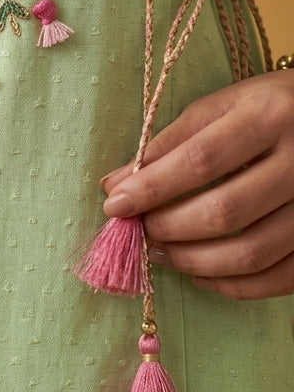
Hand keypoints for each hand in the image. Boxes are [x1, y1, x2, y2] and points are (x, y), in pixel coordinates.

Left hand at [100, 71, 293, 299]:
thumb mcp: (220, 106)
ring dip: (192, 261)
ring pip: (251, 252)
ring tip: (158, 251)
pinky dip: (232, 285)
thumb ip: (169, 143)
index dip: (152, 188)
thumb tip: (117, 184)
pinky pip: (279, 277)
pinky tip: (199, 273)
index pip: (200, 161)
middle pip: (225, 211)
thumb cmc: (266, 106)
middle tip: (137, 230)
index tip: (114, 205)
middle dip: (168, 227)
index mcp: (268, 117)